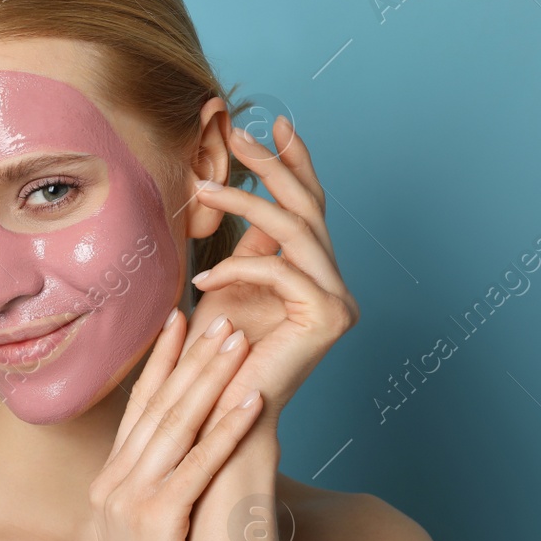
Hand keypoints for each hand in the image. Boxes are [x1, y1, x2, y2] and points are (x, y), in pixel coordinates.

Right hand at [91, 308, 263, 540]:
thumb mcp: (142, 538)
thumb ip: (155, 495)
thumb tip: (182, 468)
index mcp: (108, 484)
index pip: (137, 409)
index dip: (160, 363)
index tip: (179, 321)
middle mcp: (113, 485)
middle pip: (157, 406)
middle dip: (191, 358)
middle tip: (220, 318)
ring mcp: (130, 501)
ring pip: (176, 424)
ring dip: (211, 378)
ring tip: (238, 341)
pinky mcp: (157, 521)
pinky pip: (199, 464)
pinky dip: (227, 428)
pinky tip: (253, 401)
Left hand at [184, 114, 358, 428]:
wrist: (220, 417)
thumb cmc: (216, 358)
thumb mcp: (229, 286)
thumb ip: (248, 245)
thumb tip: (245, 194)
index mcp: (316, 276)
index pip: (310, 207)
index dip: (295, 161)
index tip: (273, 123)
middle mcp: (335, 286)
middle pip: (308, 208)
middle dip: (273, 163)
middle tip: (237, 131)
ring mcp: (338, 302)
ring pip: (294, 230)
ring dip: (246, 203)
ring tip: (203, 190)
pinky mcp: (328, 319)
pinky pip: (283, 271)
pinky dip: (240, 266)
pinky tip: (205, 278)